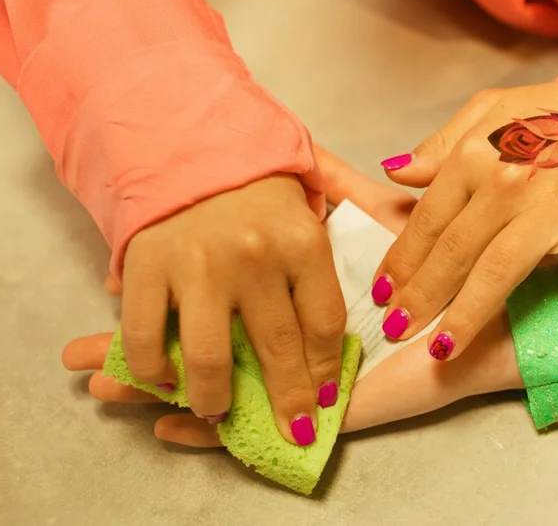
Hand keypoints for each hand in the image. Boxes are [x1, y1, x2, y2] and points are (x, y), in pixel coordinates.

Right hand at [67, 148, 521, 445]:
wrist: (181, 128)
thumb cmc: (255, 168)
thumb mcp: (317, 179)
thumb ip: (362, 201)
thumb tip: (410, 210)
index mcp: (302, 239)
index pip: (325, 324)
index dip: (327, 368)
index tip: (329, 396)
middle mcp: (254, 256)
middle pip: (277, 350)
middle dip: (286, 400)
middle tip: (291, 428)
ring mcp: (198, 266)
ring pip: (210, 357)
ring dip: (215, 397)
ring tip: (221, 412)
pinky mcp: (148, 268)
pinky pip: (147, 338)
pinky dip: (151, 370)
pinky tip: (165, 383)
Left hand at [373, 68, 557, 361]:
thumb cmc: (555, 110)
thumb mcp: (489, 110)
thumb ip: (441, 145)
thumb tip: (396, 172)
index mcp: (475, 156)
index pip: (427, 221)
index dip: (400, 261)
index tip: (382, 294)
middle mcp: (505, 183)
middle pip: (452, 253)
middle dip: (419, 297)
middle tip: (395, 330)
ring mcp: (549, 207)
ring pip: (497, 270)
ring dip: (466, 313)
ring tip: (440, 349)